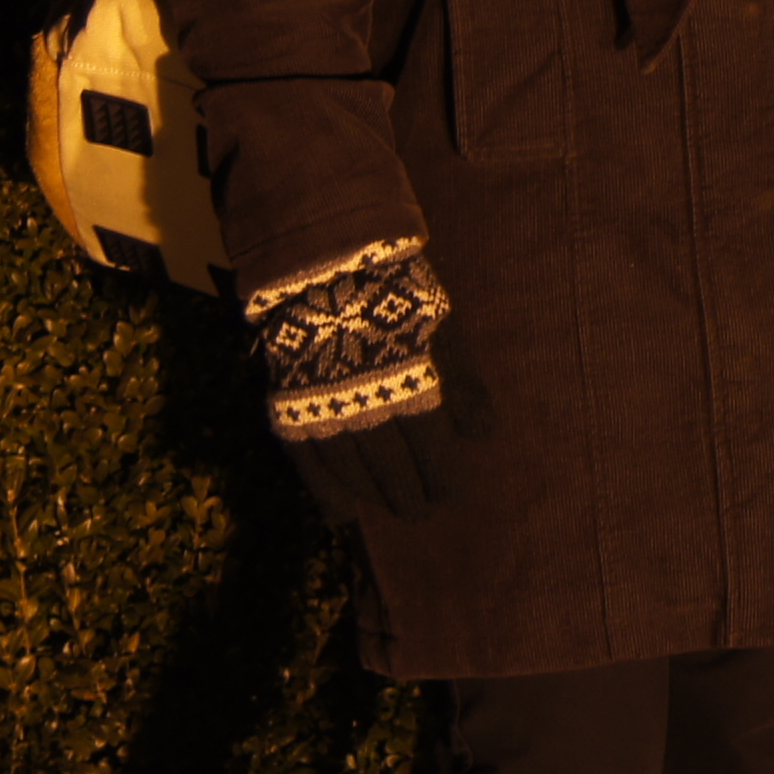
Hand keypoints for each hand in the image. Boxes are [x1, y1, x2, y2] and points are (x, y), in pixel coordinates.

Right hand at [247, 240, 495, 522]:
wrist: (325, 260)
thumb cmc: (398, 291)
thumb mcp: (445, 328)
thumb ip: (465, 384)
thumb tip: (486, 436)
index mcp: (410, 382)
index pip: (431, 448)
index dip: (443, 477)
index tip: (452, 494)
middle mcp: (365, 403)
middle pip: (393, 467)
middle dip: (411, 494)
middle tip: (423, 513)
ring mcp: (322, 406)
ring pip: (352, 469)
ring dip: (373, 494)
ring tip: (390, 508)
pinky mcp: (288, 405)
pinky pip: (307, 462)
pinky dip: (325, 490)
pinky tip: (341, 512)